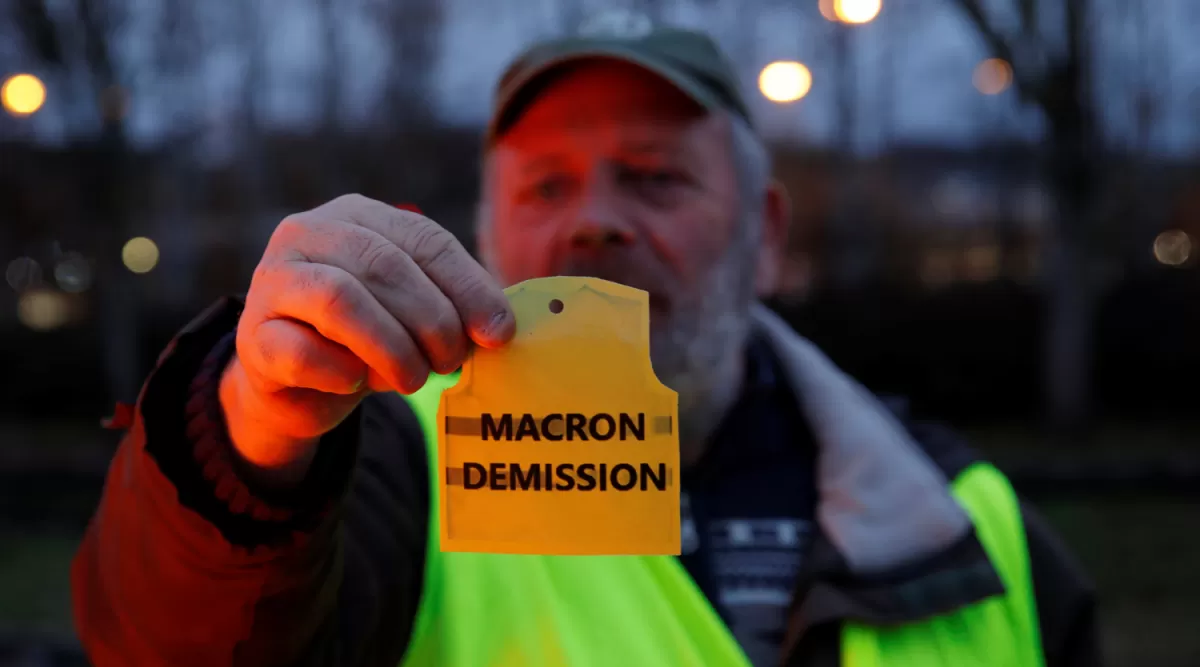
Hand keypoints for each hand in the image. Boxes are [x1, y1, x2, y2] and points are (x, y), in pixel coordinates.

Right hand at [218, 194, 514, 482]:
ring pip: (341, 299)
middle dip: (431, 320)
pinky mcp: (252, 336)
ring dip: (392, 347)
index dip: (468, 286)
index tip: (498, 333)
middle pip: (384, 264)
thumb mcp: (413, 309)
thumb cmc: (368, 337)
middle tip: (450, 362)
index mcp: (357, 215)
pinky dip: (342, 372)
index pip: (424, 239)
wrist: (299, 384)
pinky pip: (302, 351)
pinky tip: (357, 383)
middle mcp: (308, 233)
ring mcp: (272, 281)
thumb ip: (452, 305)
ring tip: (413, 379)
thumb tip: (497, 328)